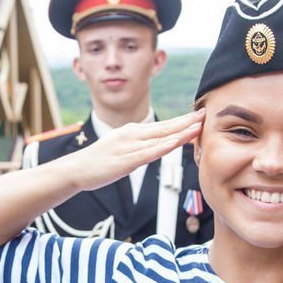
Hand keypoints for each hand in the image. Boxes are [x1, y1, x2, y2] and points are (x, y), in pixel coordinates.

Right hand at [57, 110, 203, 192]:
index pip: (162, 125)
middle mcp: (132, 134)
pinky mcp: (126, 160)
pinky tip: (176, 143)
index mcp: (132, 131)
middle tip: (206, 114)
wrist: (76, 169)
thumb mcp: (121, 148)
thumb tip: (156, 146)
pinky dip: (164, 147)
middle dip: (187, 121)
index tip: (198, 115)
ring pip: (160, 138)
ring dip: (181, 132)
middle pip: (165, 127)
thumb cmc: (98, 161)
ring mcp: (129, 147)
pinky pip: (149, 153)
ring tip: (198, 127)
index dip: (182, 120)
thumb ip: (139, 146)